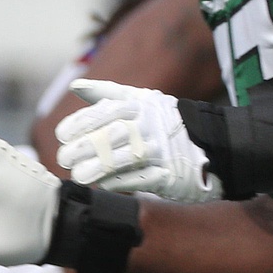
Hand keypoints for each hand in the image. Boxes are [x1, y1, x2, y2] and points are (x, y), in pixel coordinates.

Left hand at [55, 80, 220, 202]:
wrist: (210, 145)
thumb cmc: (165, 123)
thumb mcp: (141, 101)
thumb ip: (107, 94)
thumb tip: (75, 86)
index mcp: (141, 105)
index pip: (106, 110)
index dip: (80, 122)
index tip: (61, 134)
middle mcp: (151, 125)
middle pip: (112, 135)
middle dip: (84, 147)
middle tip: (63, 158)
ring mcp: (162, 150)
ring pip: (124, 158)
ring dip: (96, 168)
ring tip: (77, 176)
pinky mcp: (170, 174)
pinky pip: (140, 179)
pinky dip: (118, 182)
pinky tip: (101, 185)